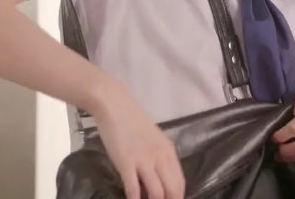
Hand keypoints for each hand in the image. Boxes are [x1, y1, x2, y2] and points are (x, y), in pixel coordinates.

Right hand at [92, 82, 184, 198]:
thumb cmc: (132, 120)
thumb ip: (158, 156)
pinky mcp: (126, 162)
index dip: (178, 197)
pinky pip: (133, 187)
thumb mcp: (153, 139)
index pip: (180, 182)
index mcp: (168, 151)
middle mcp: (160, 157)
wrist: (114, 105)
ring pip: (157, 193)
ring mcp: (144, 160)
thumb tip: (160, 176)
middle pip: (173, 190)